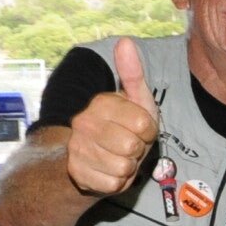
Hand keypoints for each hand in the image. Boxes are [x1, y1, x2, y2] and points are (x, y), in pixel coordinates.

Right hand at [65, 37, 159, 196]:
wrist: (99, 159)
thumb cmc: (125, 128)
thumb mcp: (137, 101)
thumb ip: (133, 73)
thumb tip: (125, 41)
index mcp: (101, 102)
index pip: (144, 124)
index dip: (148, 131)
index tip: (139, 129)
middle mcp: (84, 123)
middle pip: (132, 147)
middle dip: (138, 150)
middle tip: (129, 146)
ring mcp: (77, 148)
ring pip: (123, 167)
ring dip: (128, 167)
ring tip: (119, 158)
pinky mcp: (77, 173)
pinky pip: (113, 184)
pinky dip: (117, 182)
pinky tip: (110, 172)